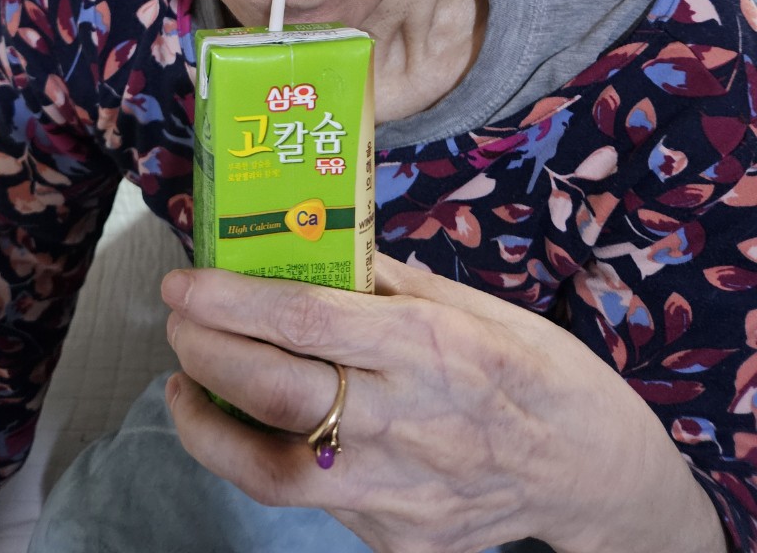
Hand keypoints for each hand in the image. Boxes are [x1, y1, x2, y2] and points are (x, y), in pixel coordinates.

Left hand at [162, 254, 726, 552]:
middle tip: (178, 322)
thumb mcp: (481, 307)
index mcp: (437, 348)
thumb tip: (319, 251)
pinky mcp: (401, 542)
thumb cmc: (541, 373)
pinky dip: (267, 461)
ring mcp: (405, 495)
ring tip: (185, 387)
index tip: (183, 282)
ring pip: (274, 471)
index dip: (231, 300)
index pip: (309, 320)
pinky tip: (254, 429)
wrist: (596, 476)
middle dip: (206, 352)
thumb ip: (395, 284)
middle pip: (278, 393)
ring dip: (210, 426)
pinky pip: (314, 502)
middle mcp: (414, 424)